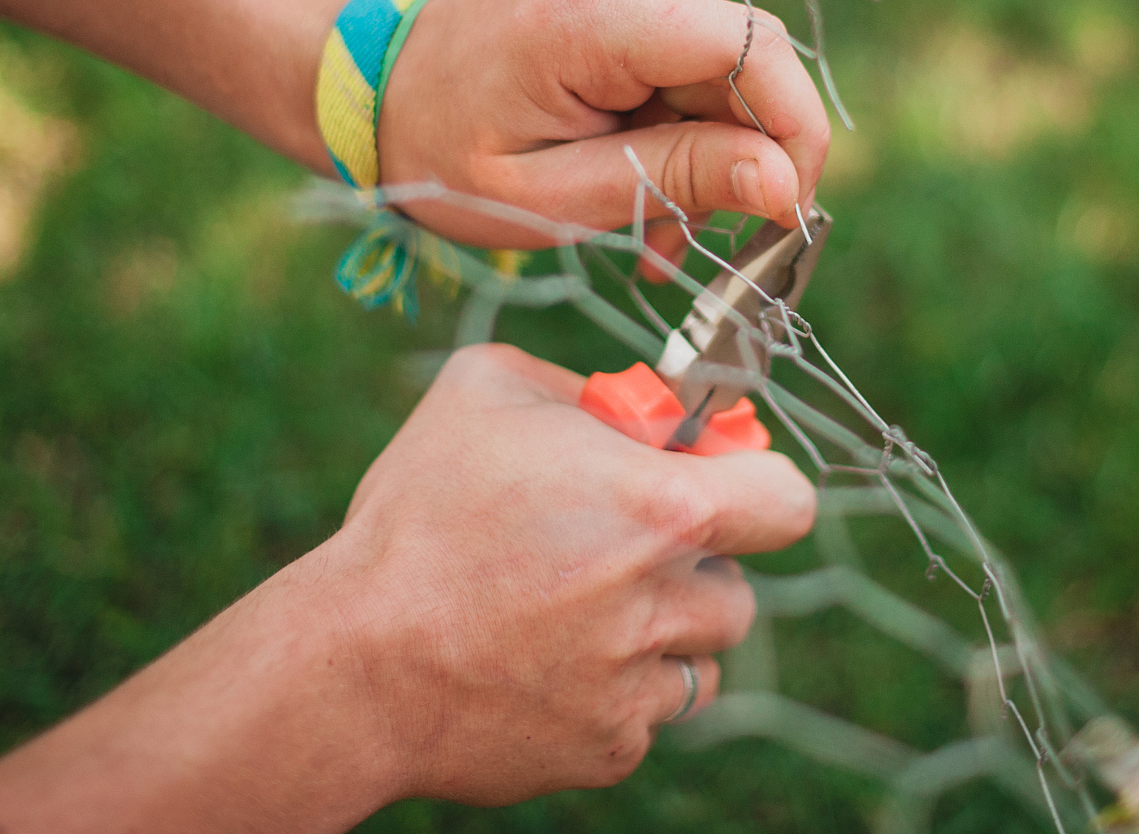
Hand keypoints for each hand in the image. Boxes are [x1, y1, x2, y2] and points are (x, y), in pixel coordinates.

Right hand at [324, 343, 816, 805]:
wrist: (351, 662)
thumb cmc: (417, 516)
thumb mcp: (485, 391)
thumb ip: (583, 386)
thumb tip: (641, 405)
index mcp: (662, 509)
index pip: (787, 503)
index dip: (755, 488)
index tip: (713, 488)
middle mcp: (665, 606)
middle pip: (738, 591)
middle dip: (692, 571)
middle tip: (617, 553)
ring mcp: (639, 690)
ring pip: (698, 662)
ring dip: (657, 637)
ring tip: (571, 612)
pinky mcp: (607, 751)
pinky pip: (641, 718)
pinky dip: (607, 694)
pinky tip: (538, 664)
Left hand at [380, 0, 829, 272]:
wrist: (368, 84)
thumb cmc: (439, 152)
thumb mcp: (550, 198)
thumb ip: (670, 181)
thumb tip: (785, 184)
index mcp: (586, 16)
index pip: (749, 47)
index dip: (794, 128)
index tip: (789, 210)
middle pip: (743, 62)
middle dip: (745, 161)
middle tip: (702, 246)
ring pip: (722, 69)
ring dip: (709, 155)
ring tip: (653, 233)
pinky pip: (687, 61)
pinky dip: (680, 129)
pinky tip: (639, 185)